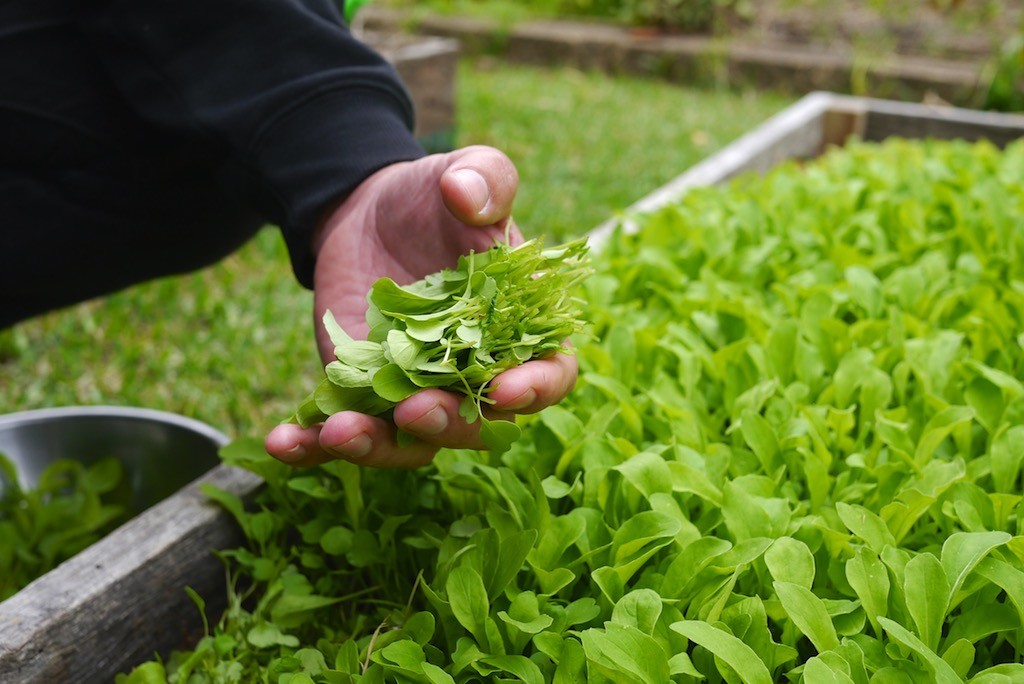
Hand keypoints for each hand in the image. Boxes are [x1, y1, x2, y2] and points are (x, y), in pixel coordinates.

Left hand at [264, 146, 578, 468]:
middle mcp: (473, 374)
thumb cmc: (436, 195)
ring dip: (378, 447)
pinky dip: (314, 445)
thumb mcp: (468, 171)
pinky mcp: (364, 392)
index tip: (505, 390)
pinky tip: (283, 440)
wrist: (370, 211)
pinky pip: (347, 430)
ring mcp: (417, 390)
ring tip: (337, 433)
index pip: (549, 374)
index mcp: (518, 330)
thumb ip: (486, 177)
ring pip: (411, 442)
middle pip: (477, 425)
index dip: (536, 390)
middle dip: (448, 425)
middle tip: (413, 410)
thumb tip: (470, 197)